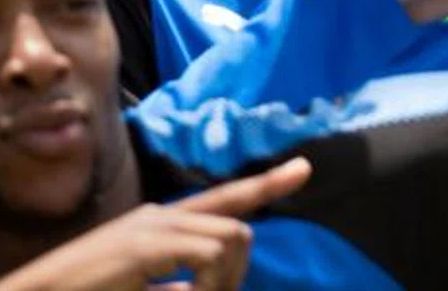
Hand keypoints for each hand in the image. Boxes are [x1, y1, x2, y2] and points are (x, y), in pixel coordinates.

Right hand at [0, 158, 309, 290]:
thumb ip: (172, 287)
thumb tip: (199, 290)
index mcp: (157, 227)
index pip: (221, 199)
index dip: (265, 186)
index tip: (302, 169)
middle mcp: (158, 218)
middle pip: (237, 228)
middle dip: (234, 276)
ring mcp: (150, 227)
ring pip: (231, 239)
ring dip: (222, 284)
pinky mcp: (145, 245)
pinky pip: (211, 256)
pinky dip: (209, 286)